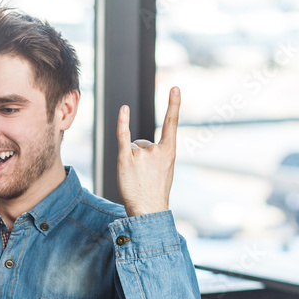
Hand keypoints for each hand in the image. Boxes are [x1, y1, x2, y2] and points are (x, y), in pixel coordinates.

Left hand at [116, 86, 179, 216]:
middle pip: (143, 143)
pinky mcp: (125, 158)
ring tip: (137, 178)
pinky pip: (123, 136)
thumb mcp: (166, 170)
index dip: (173, 105)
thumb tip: (140, 143)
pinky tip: (124, 109)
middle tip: (144, 177)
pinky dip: (123, 122)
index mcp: (170, 152)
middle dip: (141, 158)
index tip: (175, 88)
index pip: (171, 124)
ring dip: (131, 161)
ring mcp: (141, 154)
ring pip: (132, 148)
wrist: (148, 210)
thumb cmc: (156, 191)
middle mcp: (156, 149)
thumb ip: (158, 153)